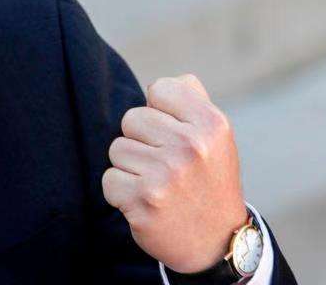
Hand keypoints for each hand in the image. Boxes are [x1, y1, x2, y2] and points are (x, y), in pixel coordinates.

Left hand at [102, 74, 248, 272]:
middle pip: (132, 118)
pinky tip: (145, 201)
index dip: (161, 111)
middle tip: (166, 165)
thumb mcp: (216, 138)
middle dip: (142, 140)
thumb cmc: (208, 180)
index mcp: (211, 124)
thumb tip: (167, 82)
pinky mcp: (142, 200)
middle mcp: (190, 147)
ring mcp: (166, 175)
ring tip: (157, 184)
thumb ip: (193, 102)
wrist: (216, 243)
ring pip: (117, 148)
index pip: (160, 88)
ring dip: (131, 167)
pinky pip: (109, 178)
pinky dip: (121, 192)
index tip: (175, 134)